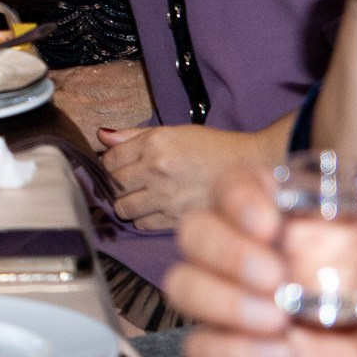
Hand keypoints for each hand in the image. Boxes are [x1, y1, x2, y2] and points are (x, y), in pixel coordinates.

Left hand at [99, 123, 282, 230]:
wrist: (255, 169)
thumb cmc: (214, 148)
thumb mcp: (174, 132)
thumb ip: (134, 136)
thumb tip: (101, 136)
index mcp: (154, 143)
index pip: (109, 159)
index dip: (111, 164)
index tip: (119, 167)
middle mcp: (156, 169)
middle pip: (112, 184)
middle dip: (116, 185)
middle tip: (129, 185)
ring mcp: (167, 197)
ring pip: (122, 207)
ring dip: (127, 204)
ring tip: (140, 199)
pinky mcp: (179, 219)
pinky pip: (143, 225)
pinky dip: (143, 220)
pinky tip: (153, 212)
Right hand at [167, 167, 297, 356]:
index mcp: (286, 226)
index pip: (235, 187)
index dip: (238, 197)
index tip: (268, 223)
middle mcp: (249, 258)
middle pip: (195, 230)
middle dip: (225, 251)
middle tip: (274, 279)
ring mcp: (233, 306)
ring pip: (183, 283)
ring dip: (220, 299)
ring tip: (275, 321)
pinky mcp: (229, 350)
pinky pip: (200, 343)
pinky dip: (229, 348)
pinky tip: (277, 352)